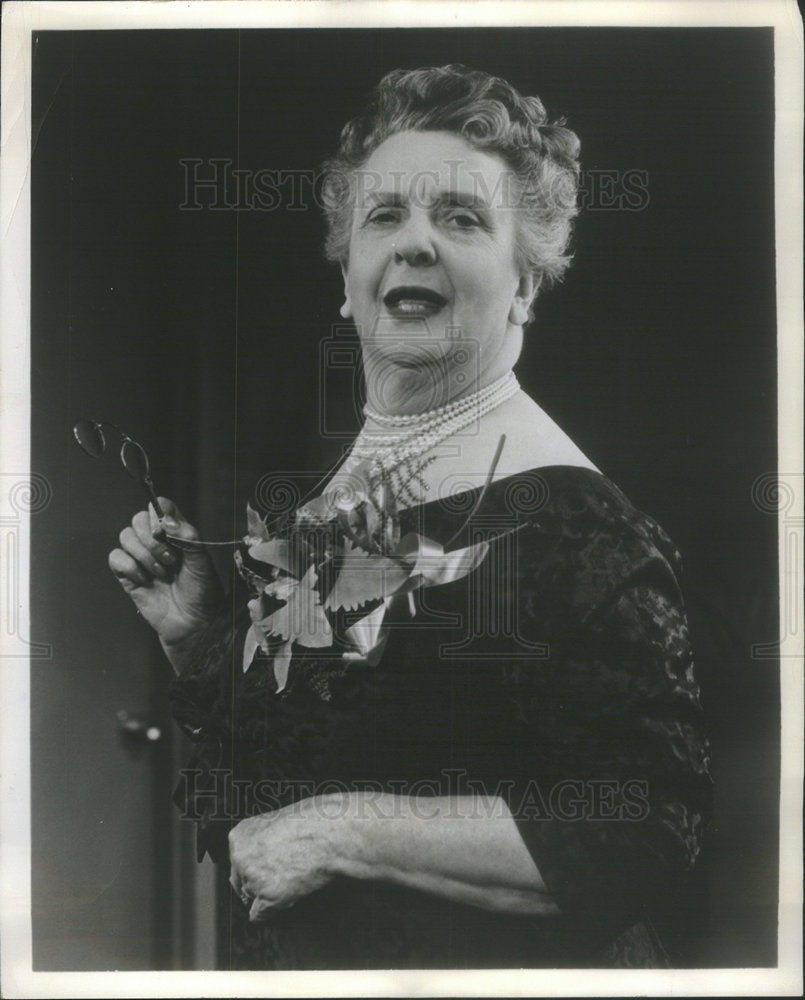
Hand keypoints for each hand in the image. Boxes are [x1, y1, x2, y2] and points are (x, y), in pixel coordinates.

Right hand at [108, 496, 223, 655]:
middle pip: (138, 519)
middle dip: (151, 538)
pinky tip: (146, 580)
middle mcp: (157, 542)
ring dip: (144, 555)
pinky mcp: (129, 575)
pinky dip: (130, 567)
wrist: (194, 624)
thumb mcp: (202, 562)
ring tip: (162, 573)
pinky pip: (116, 557)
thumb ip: (188, 537)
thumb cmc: (202, 593)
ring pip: (125, 536)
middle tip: (170, 559)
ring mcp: (142, 558)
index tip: (165, 529)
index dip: (158, 512)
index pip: (160, 506)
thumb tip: (166, 521)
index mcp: (177, 534)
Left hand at [228, 798, 341, 920]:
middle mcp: (240, 857)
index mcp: (240, 836)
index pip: (236, 863)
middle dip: (257, 885)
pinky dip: (274, 910)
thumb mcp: (277, 822)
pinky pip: (261, 915)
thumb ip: (261, 841)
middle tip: (280, 878)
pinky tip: (289, 896)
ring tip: (292, 879)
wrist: (331, 832)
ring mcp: (252, 878)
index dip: (254, 868)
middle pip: (240, 883)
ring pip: (251, 899)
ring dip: (269, 896)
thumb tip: (260, 858)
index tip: (267, 868)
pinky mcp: (268, 898)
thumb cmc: (312, 822)